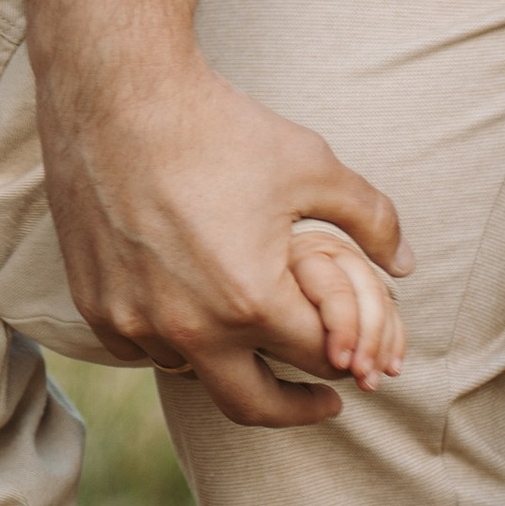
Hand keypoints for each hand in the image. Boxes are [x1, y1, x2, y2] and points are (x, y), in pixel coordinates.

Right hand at [45, 52, 411, 426]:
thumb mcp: (313, 167)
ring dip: (225, 363)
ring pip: (193, 372)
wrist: (117, 95)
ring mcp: (137, 321)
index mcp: (252, 300)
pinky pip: (142, 349)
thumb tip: (408, 264)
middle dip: (297, 410)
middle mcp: (191, 327)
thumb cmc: (222, 128)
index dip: (348, 357)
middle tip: (321, 404)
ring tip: (249, 339)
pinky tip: (188, 313)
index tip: (355, 357)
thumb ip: (372, 220)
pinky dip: (170, 341)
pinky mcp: (96, 306)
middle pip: (255, 405)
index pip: (319, 360)